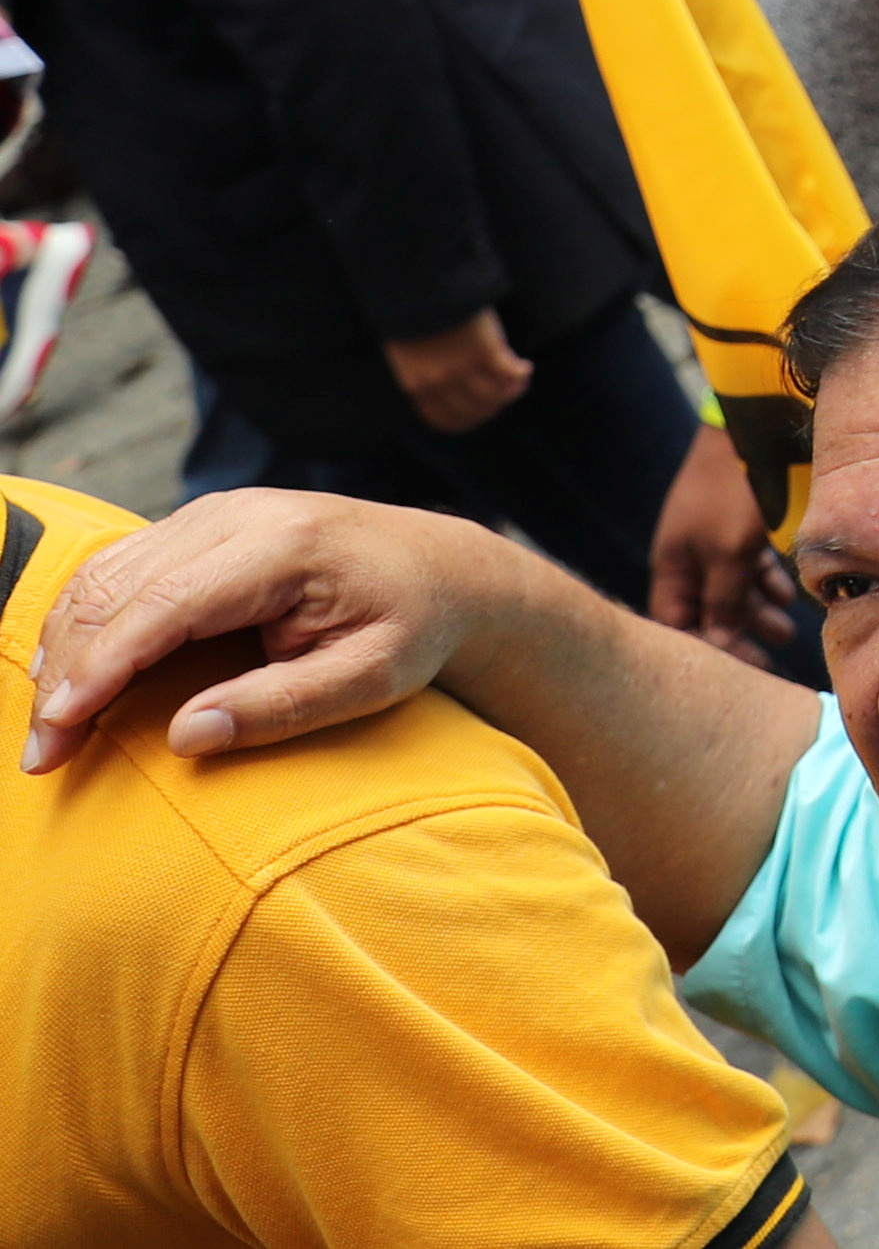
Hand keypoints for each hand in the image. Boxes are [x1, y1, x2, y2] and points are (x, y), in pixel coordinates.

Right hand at [22, 490, 513, 770]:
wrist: (447, 568)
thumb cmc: (414, 626)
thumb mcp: (373, 678)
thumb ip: (283, 706)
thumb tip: (186, 737)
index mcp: (286, 546)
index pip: (165, 606)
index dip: (100, 671)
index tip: (57, 733)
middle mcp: (242, 515)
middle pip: (119, 589)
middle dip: (66, 673)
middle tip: (42, 755)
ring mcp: (218, 512)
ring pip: (106, 574)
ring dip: (62, 648)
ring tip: (49, 726)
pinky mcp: (203, 523)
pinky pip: (120, 566)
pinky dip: (81, 620)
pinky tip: (68, 676)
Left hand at [384, 307, 532, 433]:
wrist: (419, 284)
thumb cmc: (415, 312)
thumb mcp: (408, 351)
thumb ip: (425, 372)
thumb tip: (449, 387)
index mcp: (416, 385)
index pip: (446, 419)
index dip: (470, 420)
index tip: (484, 412)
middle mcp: (439, 383)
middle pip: (475, 409)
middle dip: (495, 406)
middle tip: (508, 393)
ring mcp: (462, 368)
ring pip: (495, 395)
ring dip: (512, 390)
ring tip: (520, 380)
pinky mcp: (484, 350)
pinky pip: (509, 373)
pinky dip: (520, 373)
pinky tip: (525, 367)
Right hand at [645, 422, 797, 665]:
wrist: (747, 426)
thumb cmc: (734, 491)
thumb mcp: (729, 551)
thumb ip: (724, 599)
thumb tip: (719, 643)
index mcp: (672, 567)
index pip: (677, 626)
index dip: (707, 650)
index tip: (743, 669)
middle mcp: (686, 557)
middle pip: (705, 611)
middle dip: (737, 635)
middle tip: (771, 657)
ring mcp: (709, 539)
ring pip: (729, 589)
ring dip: (756, 610)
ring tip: (786, 630)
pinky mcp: (733, 523)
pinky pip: (744, 564)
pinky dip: (763, 581)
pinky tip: (787, 593)